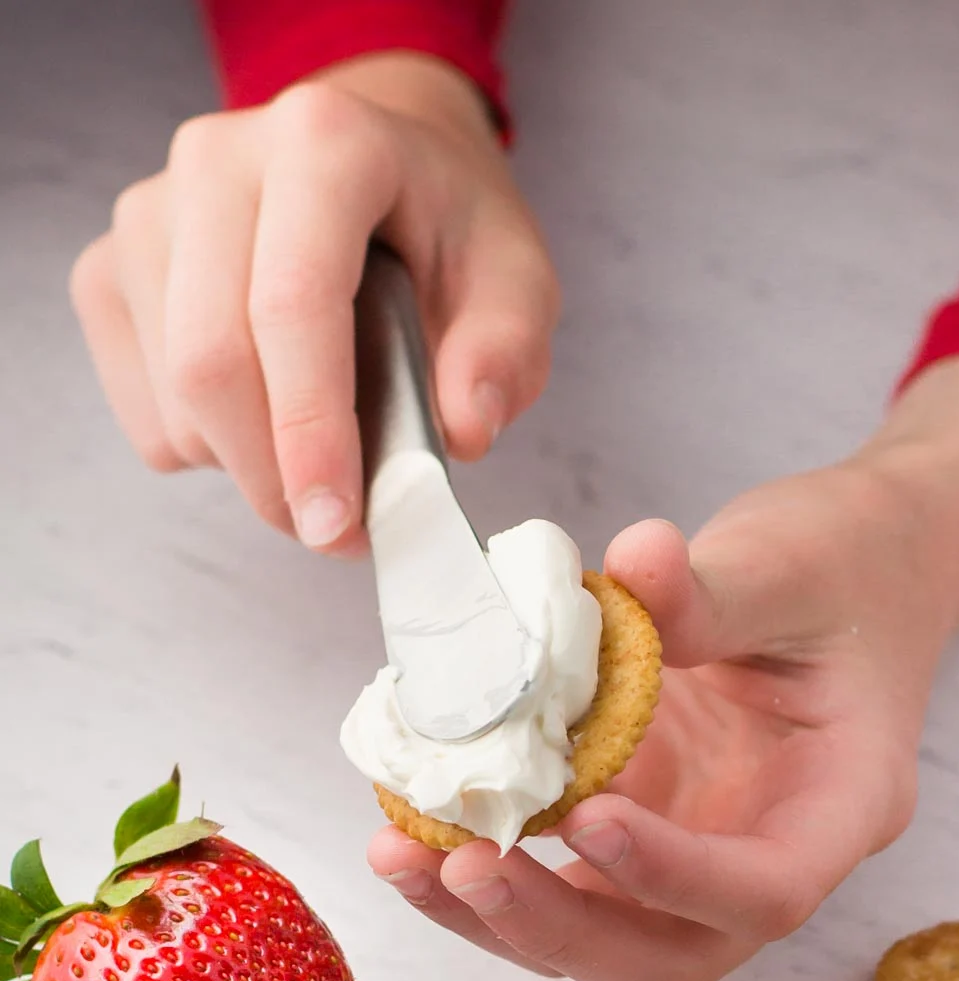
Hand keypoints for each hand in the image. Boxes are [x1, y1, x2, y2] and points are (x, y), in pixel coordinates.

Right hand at [69, 54, 556, 551]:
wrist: (383, 175)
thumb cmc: (445, 229)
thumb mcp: (516, 282)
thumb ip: (505, 355)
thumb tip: (462, 431)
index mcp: (325, 143)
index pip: (292, 303)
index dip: (310, 428)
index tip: (336, 521)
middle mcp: (217, 161)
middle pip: (211, 361)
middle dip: (275, 476)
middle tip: (339, 529)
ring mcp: (148, 213)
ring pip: (176, 398)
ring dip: (250, 468)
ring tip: (322, 460)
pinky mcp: (110, 269)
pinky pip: (145, 413)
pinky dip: (209, 452)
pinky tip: (268, 419)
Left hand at [367, 464, 942, 980]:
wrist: (859, 568)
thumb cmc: (846, 566)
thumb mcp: (790, 562)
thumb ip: (712, 587)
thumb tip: (631, 563)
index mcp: (841, 804)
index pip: (770, 888)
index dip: (674, 878)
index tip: (587, 821)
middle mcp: (769, 854)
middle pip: (672, 957)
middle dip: (562, 929)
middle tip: (465, 865)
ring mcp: (699, 856)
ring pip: (604, 943)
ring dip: (500, 917)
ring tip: (402, 856)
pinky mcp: (641, 832)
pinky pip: (564, 885)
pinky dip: (487, 871)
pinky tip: (412, 827)